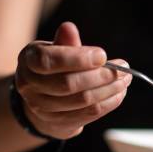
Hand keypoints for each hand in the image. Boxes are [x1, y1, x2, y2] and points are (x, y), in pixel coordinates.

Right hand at [15, 22, 131, 139]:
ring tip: (124, 79)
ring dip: (109, 90)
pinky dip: (108, 103)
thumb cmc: (53, 67)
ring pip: (82, 101)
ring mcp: (42, 108)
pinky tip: (119, 94)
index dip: (78, 59)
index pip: (49, 61)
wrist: (43, 98)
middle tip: (122, 68)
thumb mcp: (55, 49)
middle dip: (100, 76)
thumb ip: (65, 42)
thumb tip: (69, 28)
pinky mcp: (58, 123)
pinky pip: (89, 114)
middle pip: (68, 84)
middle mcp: (29, 86)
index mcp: (28, 61)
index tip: (102, 55)